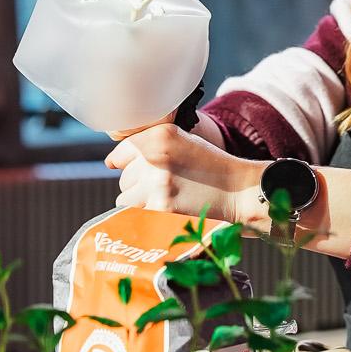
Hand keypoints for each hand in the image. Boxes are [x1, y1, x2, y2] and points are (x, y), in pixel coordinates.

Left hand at [105, 123, 261, 225]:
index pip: (122, 151)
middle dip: (138, 185)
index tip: (134, 170)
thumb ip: (150, 144)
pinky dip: (146, 216)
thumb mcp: (181, 141)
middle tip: (163, 186)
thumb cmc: (208, 166)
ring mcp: (157, 183)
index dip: (127, 163)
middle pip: (124, 177)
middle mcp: (155, 155)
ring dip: (139, 203)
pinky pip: (136, 214)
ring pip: (125, 198)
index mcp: (160, 135)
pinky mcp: (161, 207)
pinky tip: (166, 210)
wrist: (237, 190)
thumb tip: (112, 162)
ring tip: (164, 199)